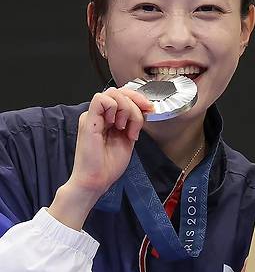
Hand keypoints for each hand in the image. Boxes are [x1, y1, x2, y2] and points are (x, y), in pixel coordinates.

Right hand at [49, 87, 152, 229]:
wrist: (96, 180)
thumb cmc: (109, 165)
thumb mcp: (129, 138)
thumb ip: (135, 122)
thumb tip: (146, 108)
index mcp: (108, 118)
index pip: (123, 96)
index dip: (139, 98)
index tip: (150, 109)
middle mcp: (100, 115)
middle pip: (119, 91)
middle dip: (137, 101)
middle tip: (144, 115)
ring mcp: (93, 116)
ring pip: (113, 93)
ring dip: (127, 108)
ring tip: (126, 128)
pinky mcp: (88, 120)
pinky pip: (101, 99)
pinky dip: (115, 108)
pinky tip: (117, 125)